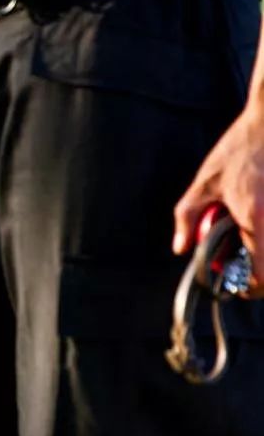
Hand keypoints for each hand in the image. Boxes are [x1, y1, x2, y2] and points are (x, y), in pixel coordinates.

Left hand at [174, 106, 263, 297]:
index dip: (248, 287)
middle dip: (252, 265)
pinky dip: (263, 228)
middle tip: (232, 251)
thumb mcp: (205, 182)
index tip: (235, 285)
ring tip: (241, 222)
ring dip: (259, 245)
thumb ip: (187, 217)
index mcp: (257, 218)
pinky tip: (252, 208)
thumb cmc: (240, 148)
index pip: (262, 276)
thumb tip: (180, 249)